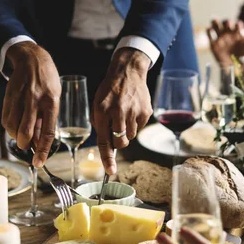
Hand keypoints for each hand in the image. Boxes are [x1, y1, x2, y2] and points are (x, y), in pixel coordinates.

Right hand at [3, 42, 60, 167]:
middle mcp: (36, 100)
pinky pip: (5, 119)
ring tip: (22, 134)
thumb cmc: (47, 80)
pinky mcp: (9, 96)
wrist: (32, 58)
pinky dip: (9, 128)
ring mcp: (21, 98)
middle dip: (25, 145)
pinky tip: (15, 125)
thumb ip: (47, 118)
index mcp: (52, 101)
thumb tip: (38, 142)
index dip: (43, 150)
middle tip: (27, 147)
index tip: (39, 163)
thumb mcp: (54, 97)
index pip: (48, 131)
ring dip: (16, 137)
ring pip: (13, 128)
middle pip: (26, 132)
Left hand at [92, 48, 152, 174]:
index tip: (111, 171)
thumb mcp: (98, 104)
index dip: (107, 158)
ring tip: (124, 114)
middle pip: (120, 143)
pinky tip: (132, 110)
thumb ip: (100, 124)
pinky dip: (136, 123)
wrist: (128, 71)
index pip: (104, 140)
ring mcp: (134, 112)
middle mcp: (118, 112)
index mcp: (102, 111)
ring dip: (127, 130)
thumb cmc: (110, 90)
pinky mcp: (145, 111)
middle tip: (117, 131)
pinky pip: (140, 127)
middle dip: (118, 142)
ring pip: (131, 136)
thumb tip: (107, 145)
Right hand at [207, 20, 243, 65]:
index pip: (238, 24)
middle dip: (226, 22)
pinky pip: (209, 33)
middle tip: (227, 26)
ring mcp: (221, 38)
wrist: (235, 71)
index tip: (238, 28)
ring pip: (216, 24)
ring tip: (215, 22)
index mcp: (239, 34)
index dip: (237, 24)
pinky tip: (210, 29)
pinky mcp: (213, 44)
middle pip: (226, 22)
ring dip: (215, 21)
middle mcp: (230, 34)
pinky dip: (208, 30)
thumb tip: (243, 33)